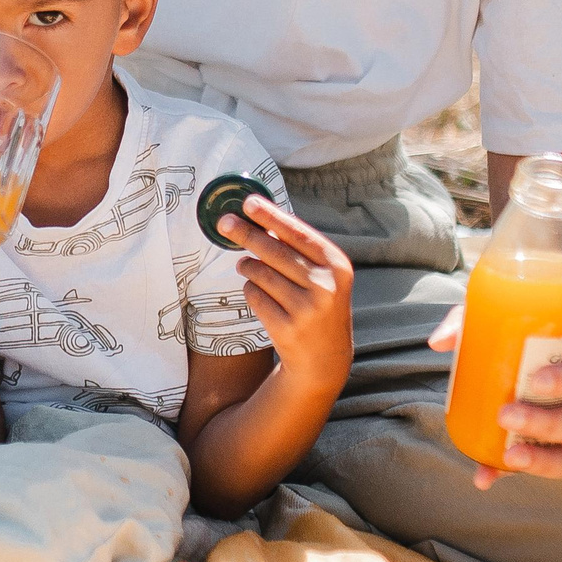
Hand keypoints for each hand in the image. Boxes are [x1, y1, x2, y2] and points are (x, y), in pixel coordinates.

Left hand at [219, 195, 353, 389]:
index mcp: (337, 266)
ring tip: (245, 266)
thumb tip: (262, 217)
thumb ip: (298, 249)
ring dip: (247, 266)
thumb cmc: (319, 305)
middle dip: (246, 234)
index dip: (271, 215)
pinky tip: (257, 293)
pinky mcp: (286, 328)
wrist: (324, 359)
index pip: (298, 233)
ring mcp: (306, 309)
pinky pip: (254, 296)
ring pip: (260, 273)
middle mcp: (325, 286)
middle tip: (224, 223)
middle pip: (274, 251)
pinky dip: (250, 290)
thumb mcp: (323, 275)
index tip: (248, 202)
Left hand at [429, 314, 561, 487]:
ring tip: (507, 455)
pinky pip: (556, 470)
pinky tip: (487, 474)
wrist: (557, 357)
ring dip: (544, 458)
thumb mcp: (511, 320)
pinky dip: (522, 471)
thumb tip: (438, 342)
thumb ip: (474, 322)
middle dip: (550, 422)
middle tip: (506, 415)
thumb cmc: (537, 336)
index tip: (535, 381)